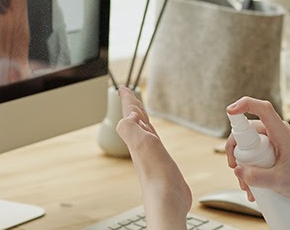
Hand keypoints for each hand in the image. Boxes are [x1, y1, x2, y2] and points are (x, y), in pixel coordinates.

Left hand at [116, 87, 190, 228]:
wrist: (167, 200)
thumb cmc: (156, 175)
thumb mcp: (140, 145)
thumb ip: (130, 129)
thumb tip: (129, 116)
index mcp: (138, 138)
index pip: (131, 115)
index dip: (128, 101)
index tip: (122, 88)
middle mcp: (143, 145)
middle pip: (136, 120)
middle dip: (132, 106)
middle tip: (128, 94)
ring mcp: (152, 154)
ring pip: (144, 130)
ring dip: (141, 118)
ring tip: (138, 110)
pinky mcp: (162, 163)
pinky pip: (155, 142)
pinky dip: (152, 134)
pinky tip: (153, 137)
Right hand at [225, 97, 289, 207]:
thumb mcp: (279, 181)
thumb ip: (256, 177)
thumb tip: (237, 170)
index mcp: (280, 131)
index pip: (262, 108)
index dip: (244, 105)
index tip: (230, 111)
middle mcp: (276, 132)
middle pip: (248, 131)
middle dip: (236, 150)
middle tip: (234, 168)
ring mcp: (275, 142)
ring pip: (250, 146)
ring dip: (243, 164)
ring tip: (245, 186)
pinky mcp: (275, 151)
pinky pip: (257, 154)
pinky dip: (251, 168)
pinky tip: (251, 188)